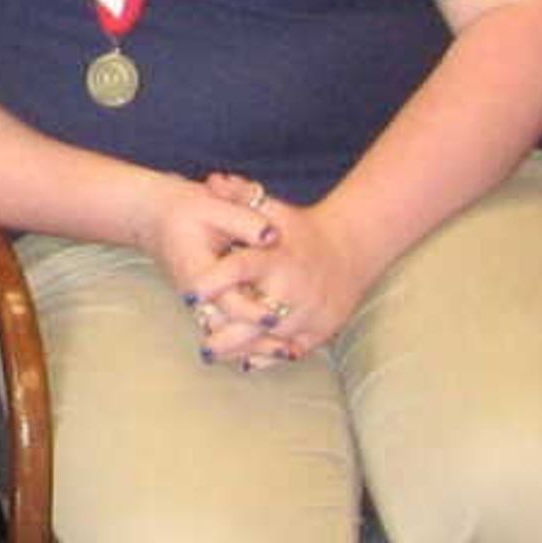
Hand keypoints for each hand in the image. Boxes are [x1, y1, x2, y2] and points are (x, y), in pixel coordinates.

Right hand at [133, 171, 285, 363]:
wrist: (153, 217)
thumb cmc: (184, 210)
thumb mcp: (214, 206)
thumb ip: (245, 221)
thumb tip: (273, 237)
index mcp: (198, 271)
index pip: (226, 299)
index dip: (251, 311)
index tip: (276, 318)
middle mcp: (195, 293)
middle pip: (225, 327)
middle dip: (255, 341)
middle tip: (288, 349)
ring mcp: (198, 300)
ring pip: (223, 333)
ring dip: (251, 345)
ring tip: (286, 352)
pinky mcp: (204, 301)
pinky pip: (222, 327)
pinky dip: (245, 339)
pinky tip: (269, 344)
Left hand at [199, 197, 381, 370]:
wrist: (352, 249)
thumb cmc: (302, 229)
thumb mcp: (275, 208)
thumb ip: (242, 195)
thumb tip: (210, 181)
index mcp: (278, 258)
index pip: (241, 269)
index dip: (214, 282)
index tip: (189, 294)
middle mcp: (294, 289)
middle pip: (254, 318)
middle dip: (225, 332)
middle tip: (200, 343)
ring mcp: (310, 314)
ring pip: (270, 340)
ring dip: (240, 348)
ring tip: (212, 352)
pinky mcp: (321, 331)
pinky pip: (291, 351)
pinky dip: (268, 358)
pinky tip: (244, 361)